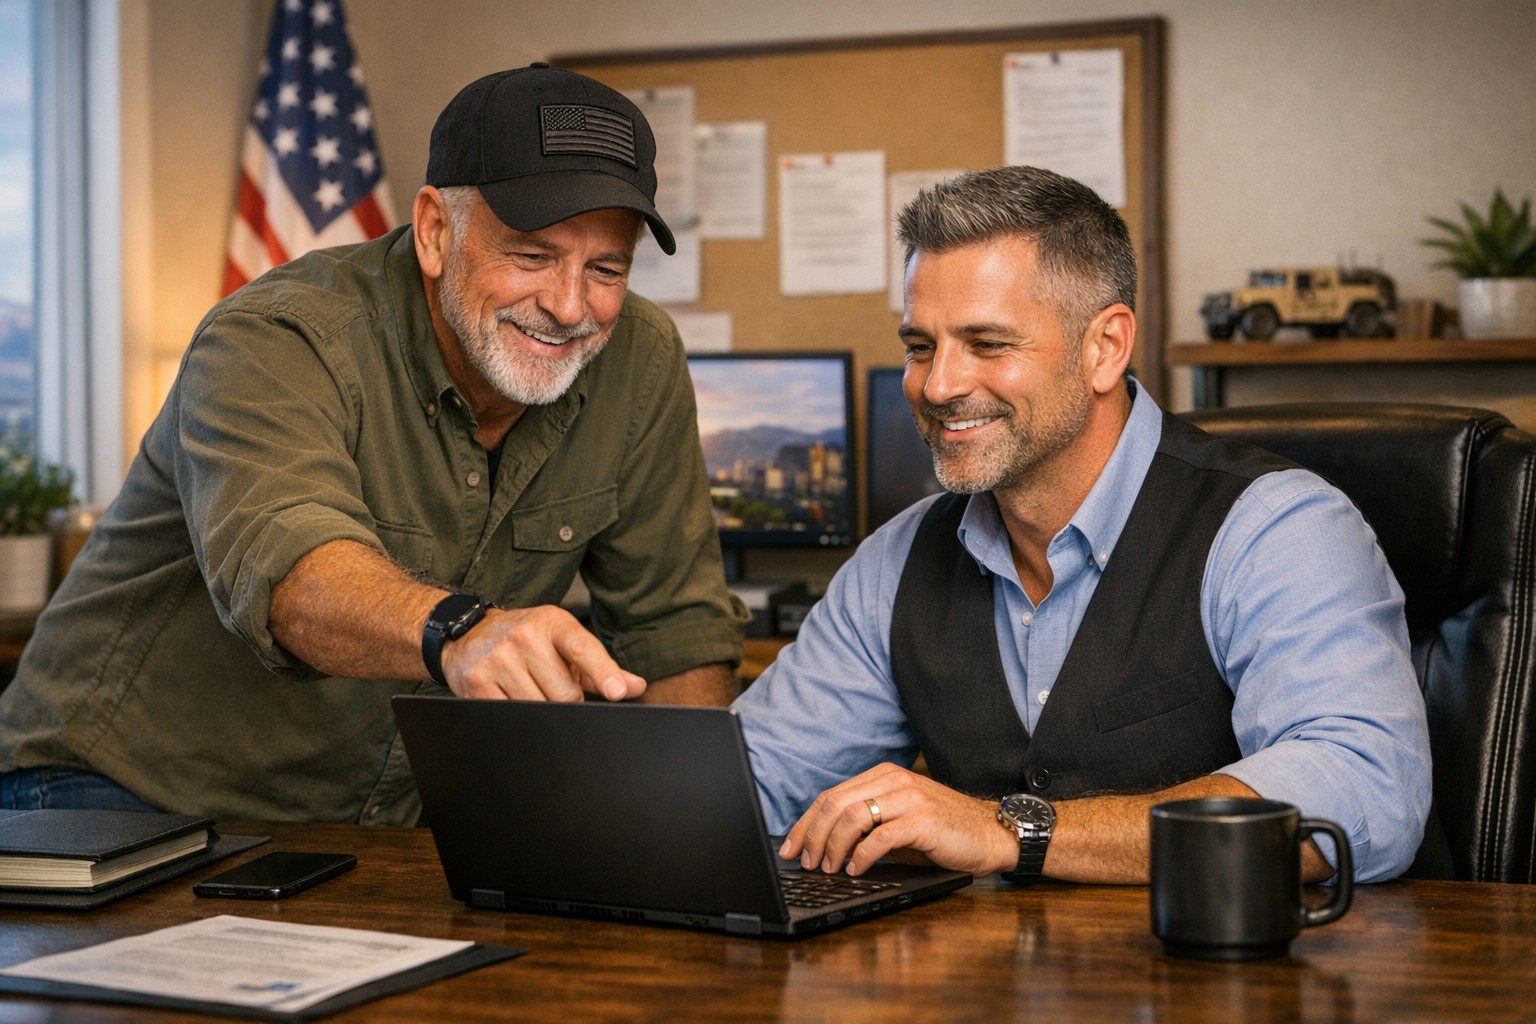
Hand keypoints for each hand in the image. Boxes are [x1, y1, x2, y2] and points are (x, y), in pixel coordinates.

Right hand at [441, 604, 645, 701]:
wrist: (469, 633)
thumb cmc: (528, 639)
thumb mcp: (563, 641)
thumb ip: (599, 666)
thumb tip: (634, 686)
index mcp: (552, 623)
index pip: (582, 648)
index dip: (602, 672)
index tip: (616, 692)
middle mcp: (524, 636)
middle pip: (564, 693)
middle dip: (566, 700)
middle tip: (553, 688)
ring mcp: (498, 659)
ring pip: (538, 708)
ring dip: (541, 709)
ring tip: (530, 689)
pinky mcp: (476, 682)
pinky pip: (510, 715)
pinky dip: (517, 716)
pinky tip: (511, 697)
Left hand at [779, 763, 1016, 876]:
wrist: (991, 834)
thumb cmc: (943, 832)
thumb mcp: (897, 822)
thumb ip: (865, 826)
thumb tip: (824, 847)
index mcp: (882, 776)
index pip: (831, 795)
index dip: (806, 823)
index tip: (790, 847)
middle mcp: (893, 780)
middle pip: (835, 803)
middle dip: (813, 836)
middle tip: (806, 863)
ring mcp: (909, 797)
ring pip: (853, 816)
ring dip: (833, 847)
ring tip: (829, 869)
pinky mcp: (923, 820)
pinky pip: (880, 836)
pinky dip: (861, 856)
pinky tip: (856, 871)